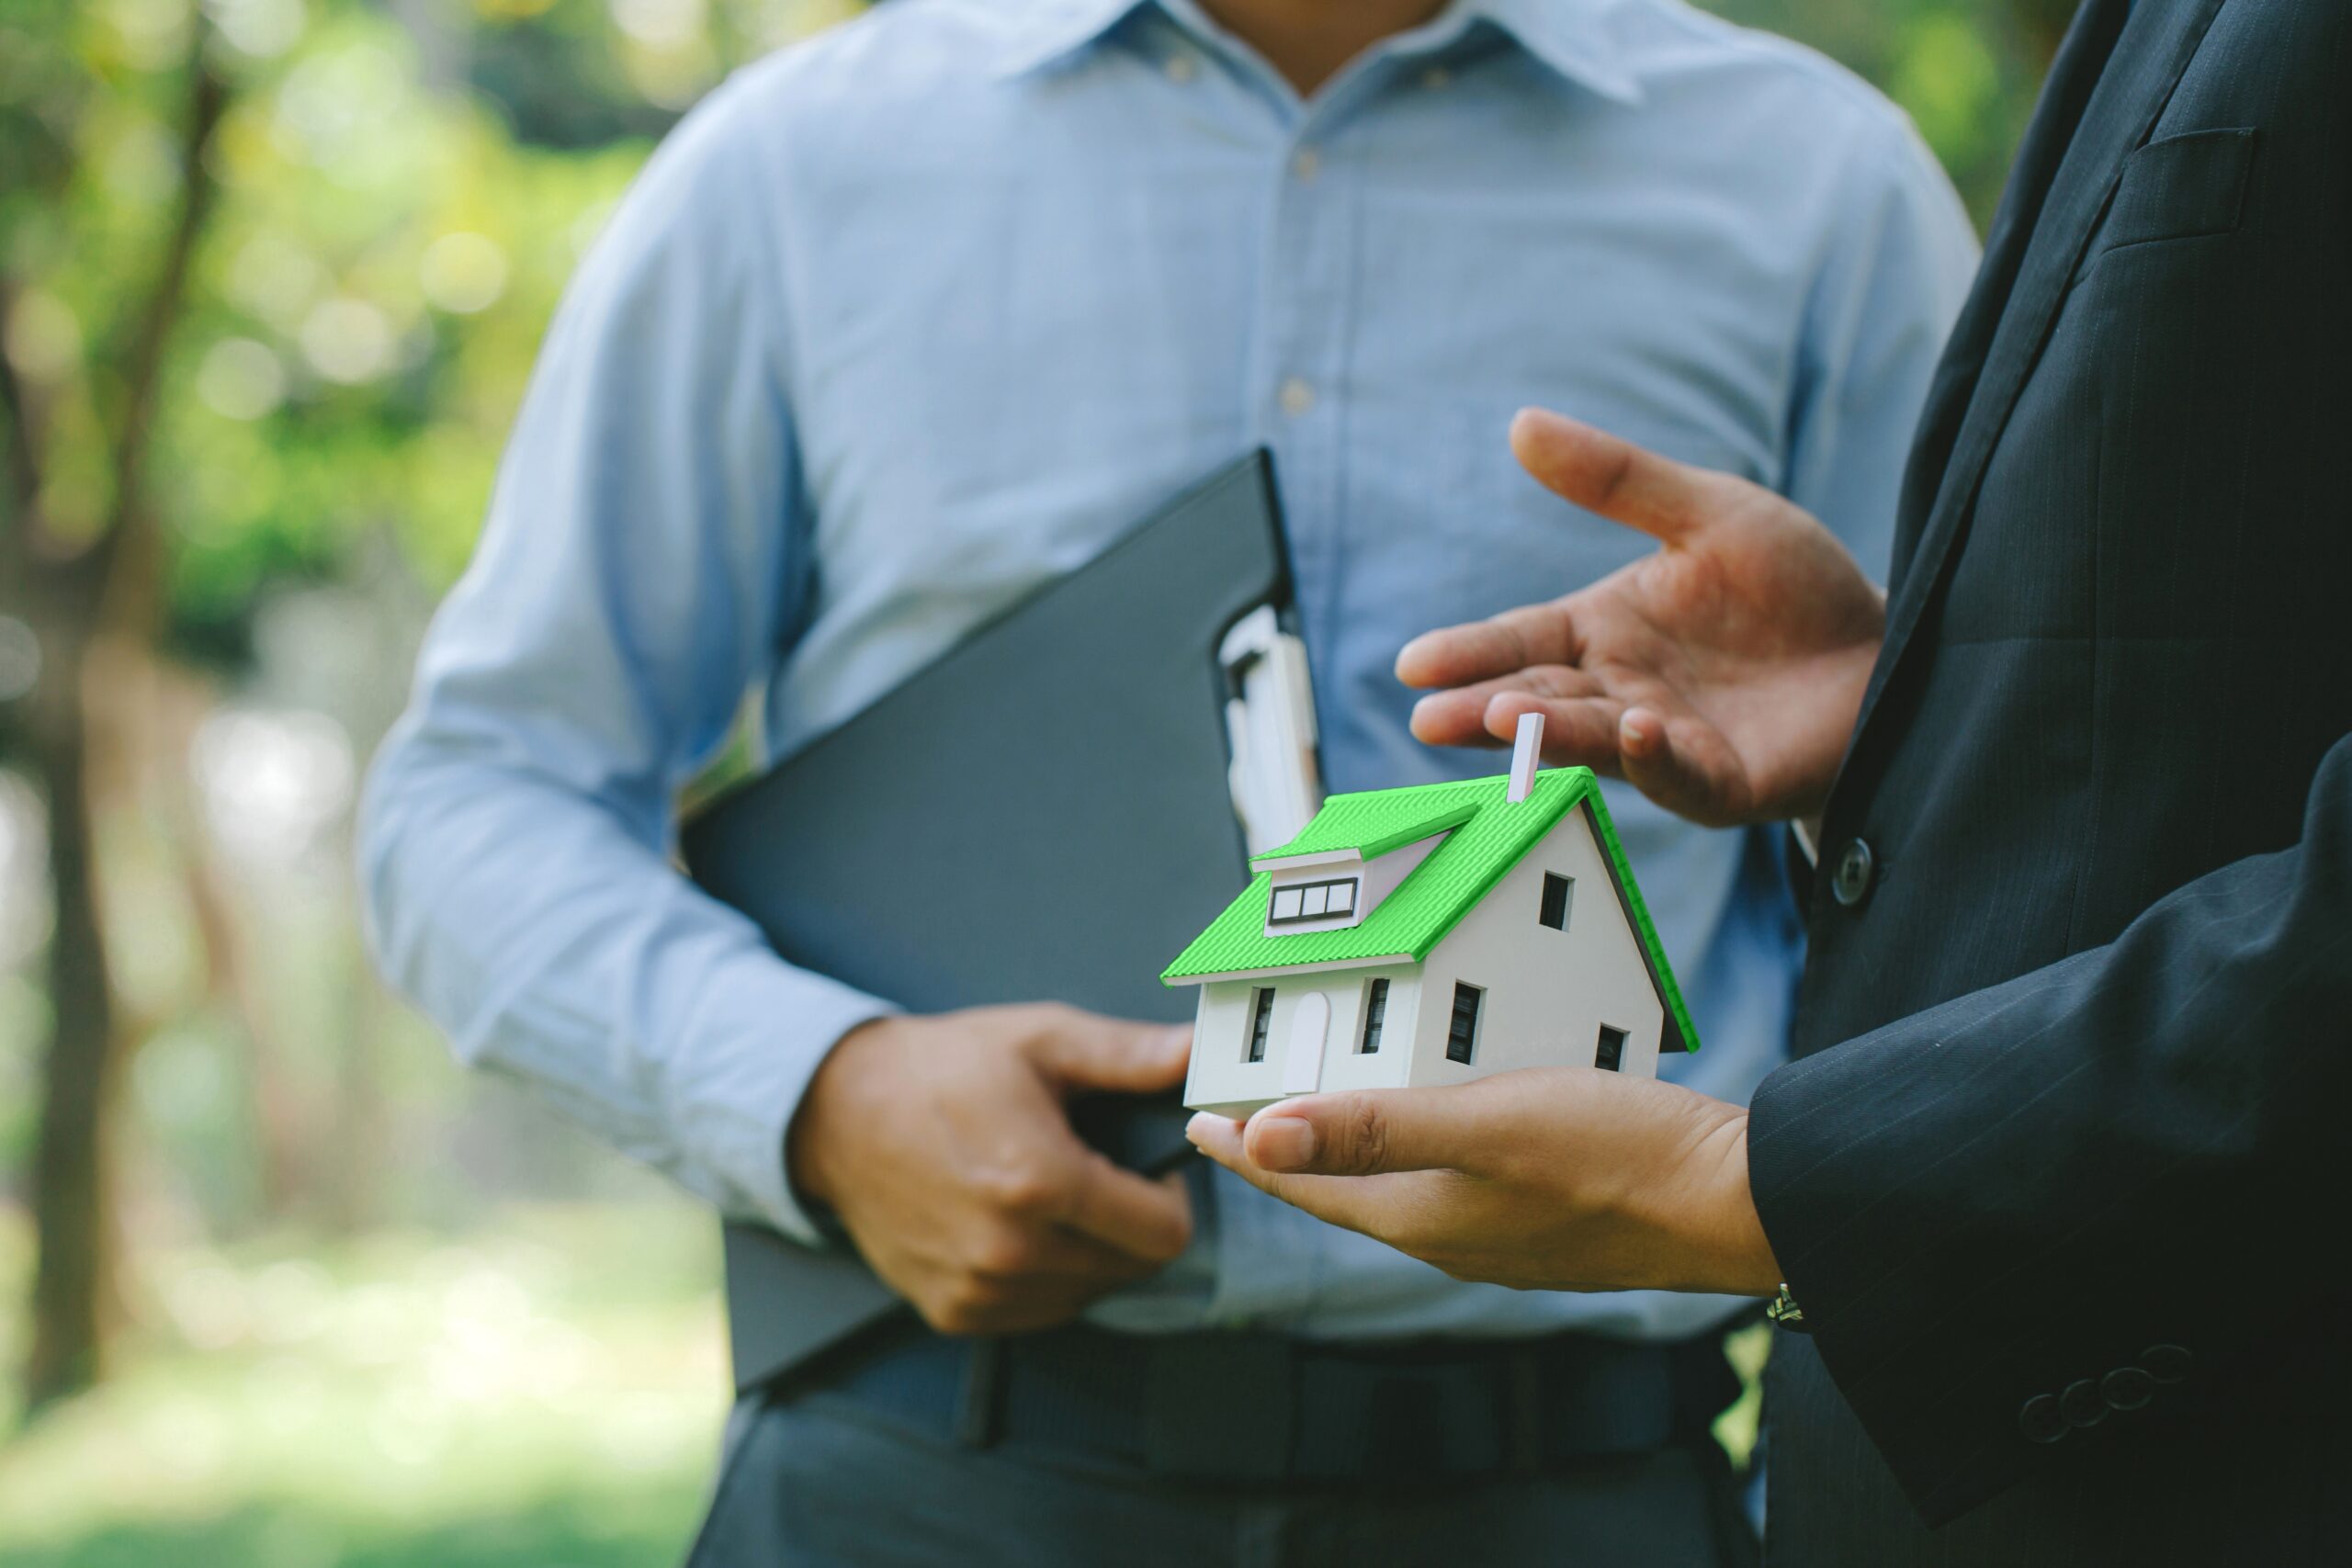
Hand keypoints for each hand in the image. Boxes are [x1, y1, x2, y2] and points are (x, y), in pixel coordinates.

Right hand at [790, 1004, 1193, 1334]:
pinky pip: (1040, 1310)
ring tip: (1054, 1196)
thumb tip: (1197, 1056)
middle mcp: (1009, 1251)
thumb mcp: (1041, 1041)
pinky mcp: (955, 1312)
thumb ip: (1128, 1056)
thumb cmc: (943, 1070)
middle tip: (1098, 1175)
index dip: (1169, 1196)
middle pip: (1133, 1268)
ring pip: (1090, 1293)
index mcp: (1040, 1182)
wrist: (839, 1113)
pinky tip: (1020, 1226)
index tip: (1146, 1168)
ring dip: (1091, 1253)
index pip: (1164, 1234)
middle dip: (1132, 1223)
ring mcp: (978, 1290)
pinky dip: (1046, 1276)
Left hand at [1184, 1068, 1779, 1296]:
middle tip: (1262, 1095)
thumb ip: (1373, 1128)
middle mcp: (1453, 1234)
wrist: (1737, 1200)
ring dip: (1370, 1132)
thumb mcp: (1482, 1124)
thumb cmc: (1615, 1159)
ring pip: (1411, 1175)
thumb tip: (1263, 1137)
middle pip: (1350, 1183)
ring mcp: (1505, 1229)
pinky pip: (1469, 1165)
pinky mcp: (1552, 1209)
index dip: (1250, 1149)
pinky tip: (1460, 1096)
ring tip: (1348, 1084)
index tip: (1200, 1123)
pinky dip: (1439, 1129)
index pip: (1306, 1182)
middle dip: (1301, 1140)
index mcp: (1421, 1217)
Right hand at [1398, 408, 1887, 826]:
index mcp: (1603, 633)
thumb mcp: (1707, 512)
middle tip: (1429, 714)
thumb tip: (1520, 422)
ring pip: (1596, 741)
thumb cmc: (1792, 588)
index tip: (1413, 662)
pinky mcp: (1725, 782)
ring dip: (1550, 733)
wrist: (1888, 649)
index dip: (1469, 652)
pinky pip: (1683, 777)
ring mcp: (1669, 744)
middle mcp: (1620, 693)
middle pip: (1539, 700)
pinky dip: (1657, 758)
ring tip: (1502, 718)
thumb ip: (1617, 479)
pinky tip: (1639, 729)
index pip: (1519, 641)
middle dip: (1483, 709)